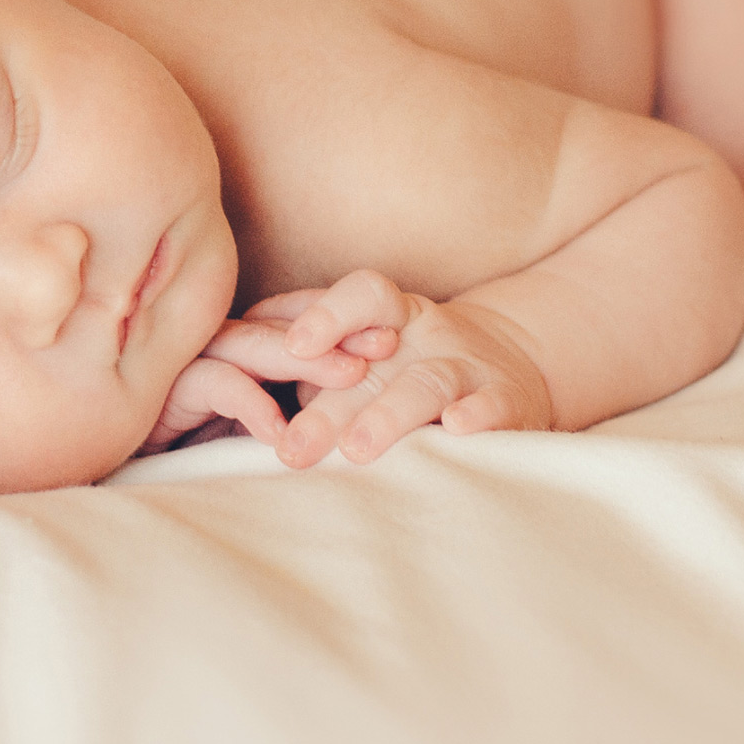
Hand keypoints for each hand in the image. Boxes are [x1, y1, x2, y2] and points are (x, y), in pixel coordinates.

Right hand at [134, 314, 388, 456]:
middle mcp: (222, 345)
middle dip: (337, 334)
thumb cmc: (206, 456)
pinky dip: (250, 403)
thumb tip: (361, 426)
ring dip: (301, 359)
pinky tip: (280, 430)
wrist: (136, 476)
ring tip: (349, 378)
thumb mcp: (266, 436)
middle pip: (283, 326)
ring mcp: (193, 360)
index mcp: (249, 349)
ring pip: (251, 345)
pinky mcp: (169, 388)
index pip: (300, 325)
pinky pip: (216, 384)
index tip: (392, 338)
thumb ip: (300, 420)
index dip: (345, 326)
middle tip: (386, 345)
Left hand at [246, 268, 553, 467]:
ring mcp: (471, 368)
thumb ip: (310, 360)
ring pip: (429, 385)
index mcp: (392, 317)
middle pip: (381, 357)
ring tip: (357, 449)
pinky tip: (457, 431)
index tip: (292, 349)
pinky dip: (477, 417)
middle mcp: (430, 335)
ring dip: (391, 415)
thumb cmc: (413, 368)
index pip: (363, 294)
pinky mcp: (510, 404)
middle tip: (294, 446)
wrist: (518, 368)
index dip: (328, 314)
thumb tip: (226, 365)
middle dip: (334, 403)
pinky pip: (495, 407)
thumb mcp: (367, 354)